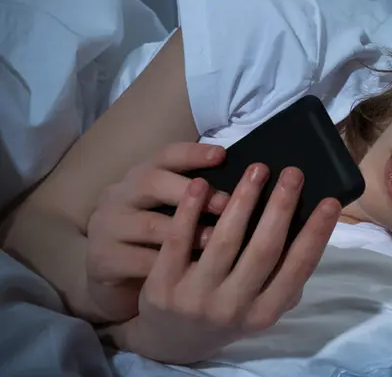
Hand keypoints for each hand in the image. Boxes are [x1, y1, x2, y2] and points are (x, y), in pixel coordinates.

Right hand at [85, 142, 229, 322]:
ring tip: (217, 239)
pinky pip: (139, 260)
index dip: (193, 153)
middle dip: (190, 191)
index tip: (222, 155)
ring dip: (186, 232)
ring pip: (148, 224)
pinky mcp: (103, 259)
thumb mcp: (170, 211)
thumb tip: (247, 187)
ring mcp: (106, 227)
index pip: (165, 155)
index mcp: (140, 177)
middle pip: (151, 181)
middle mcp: (119, 195)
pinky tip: (193, 271)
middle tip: (225, 203)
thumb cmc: (154, 239)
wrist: (113, 279)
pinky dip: (169, 265)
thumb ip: (197, 196)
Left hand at [104, 164, 340, 363]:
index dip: (316, 234)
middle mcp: (233, 308)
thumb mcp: (259, 306)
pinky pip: (179, 241)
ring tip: (257, 169)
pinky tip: (201, 183)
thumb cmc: (227, 312)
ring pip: (224, 240)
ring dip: (243, 200)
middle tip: (293, 172)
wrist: (170, 339)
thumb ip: (282, 278)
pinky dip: (191, 210)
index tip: (331, 202)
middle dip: (281, 207)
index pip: (298, 268)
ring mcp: (195, 298)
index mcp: (264, 313)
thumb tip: (306, 228)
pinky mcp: (163, 286)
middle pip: (264, 250)